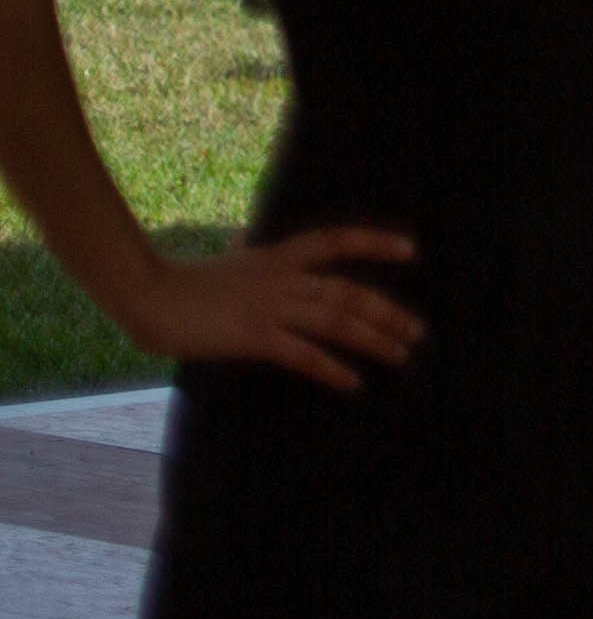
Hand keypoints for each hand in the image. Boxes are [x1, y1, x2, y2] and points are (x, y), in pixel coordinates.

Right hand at [117, 225, 418, 388]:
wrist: (148, 296)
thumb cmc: (185, 282)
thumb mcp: (227, 259)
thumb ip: (247, 251)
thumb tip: (245, 235)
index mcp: (278, 256)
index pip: (336, 241)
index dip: (375, 243)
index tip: (412, 249)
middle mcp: (282, 279)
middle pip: (348, 291)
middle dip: (388, 312)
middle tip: (417, 332)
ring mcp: (270, 307)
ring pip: (336, 321)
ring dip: (374, 340)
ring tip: (401, 355)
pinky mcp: (253, 336)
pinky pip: (303, 354)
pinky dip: (331, 369)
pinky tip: (353, 382)